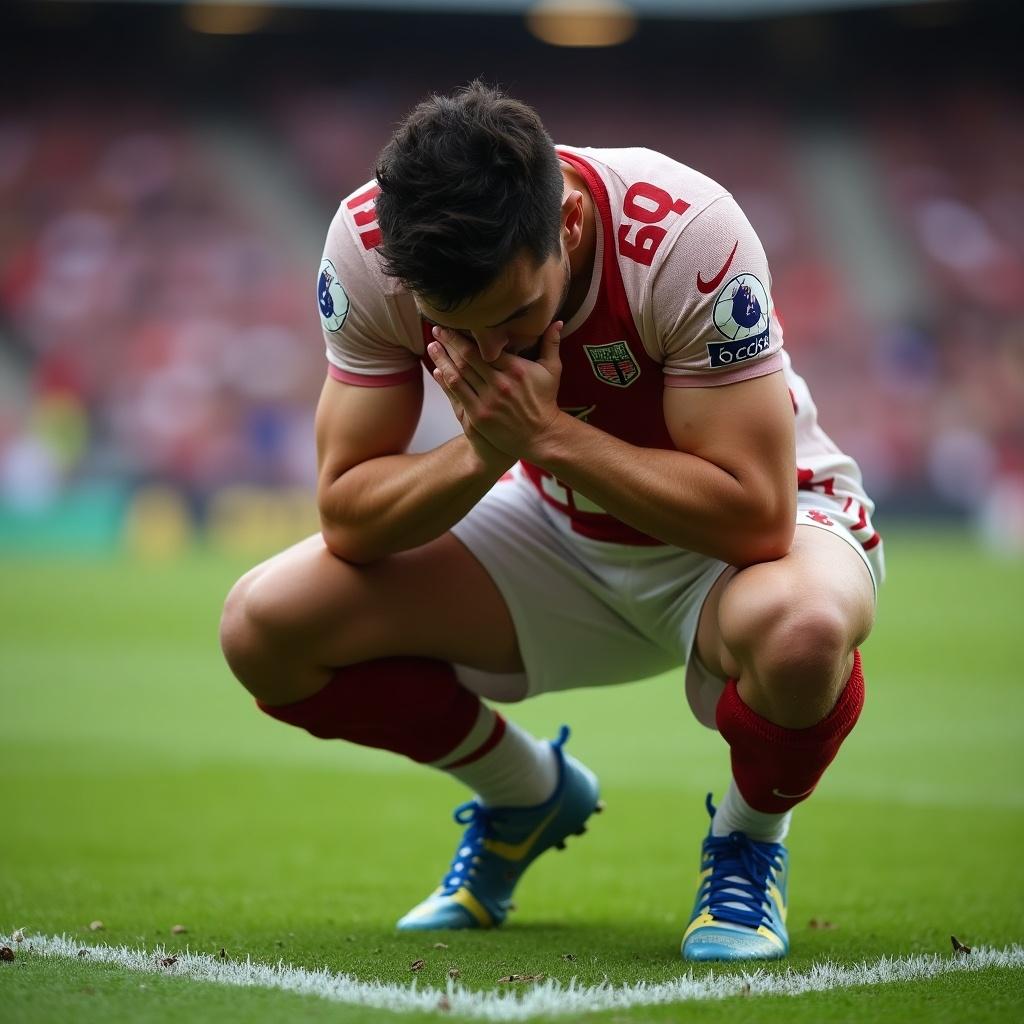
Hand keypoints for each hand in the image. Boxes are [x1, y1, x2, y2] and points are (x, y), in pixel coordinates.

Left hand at [428, 320, 563, 460]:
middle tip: (438, 329)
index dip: (466, 335)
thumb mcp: (552, 371)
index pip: (484, 347)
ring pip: (459, 374)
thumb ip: (552, 344)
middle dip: (450, 342)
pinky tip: (437, 370)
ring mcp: (488, 400)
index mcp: (516, 368)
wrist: (541, 435)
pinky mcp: (480, 416)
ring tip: (432, 346)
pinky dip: (446, 381)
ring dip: (443, 359)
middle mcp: (500, 383)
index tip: (454, 324)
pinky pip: (458, 393)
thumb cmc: (545, 401)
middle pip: (468, 357)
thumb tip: (557, 322)